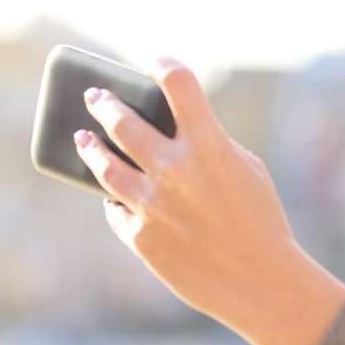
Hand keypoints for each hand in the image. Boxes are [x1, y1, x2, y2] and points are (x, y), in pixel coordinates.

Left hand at [73, 57, 344, 344]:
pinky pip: (116, 209)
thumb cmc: (261, 221)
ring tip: (83, 137)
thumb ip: (210, 145)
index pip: (178, 84)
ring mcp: (152, 204)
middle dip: (105, 103)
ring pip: (105, 166)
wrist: (259, 281)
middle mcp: (174, 169)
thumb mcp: (246, 170)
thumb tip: (170, 134)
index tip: (155, 63)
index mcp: (209, 145)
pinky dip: (115, 200)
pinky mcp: (140, 236)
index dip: (164, 65)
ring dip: (91, 147)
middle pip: (124, 121)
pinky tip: (111, 194)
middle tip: (96, 97)